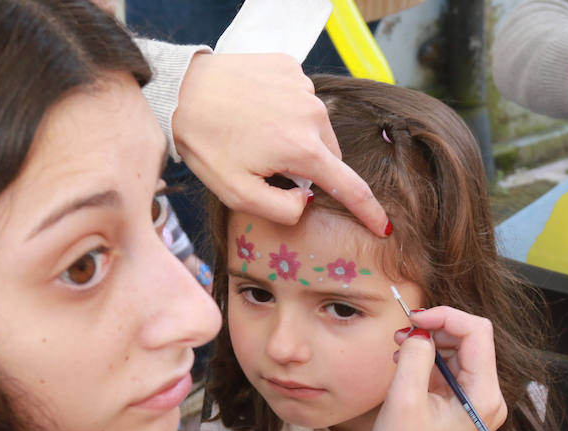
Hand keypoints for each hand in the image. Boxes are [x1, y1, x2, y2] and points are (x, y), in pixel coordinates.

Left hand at [173, 53, 390, 236]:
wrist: (184, 88)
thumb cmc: (208, 143)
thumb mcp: (237, 194)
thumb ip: (281, 209)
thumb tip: (307, 200)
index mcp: (304, 151)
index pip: (350, 187)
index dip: (369, 211)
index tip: (384, 226)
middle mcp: (313, 116)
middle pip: (328, 155)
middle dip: (308, 167)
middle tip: (268, 164)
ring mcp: (304, 87)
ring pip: (315, 127)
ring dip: (296, 136)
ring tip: (257, 132)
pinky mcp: (292, 67)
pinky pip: (301, 99)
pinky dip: (286, 109)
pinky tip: (258, 108)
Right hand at [367, 307, 505, 430]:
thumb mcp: (404, 399)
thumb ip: (416, 356)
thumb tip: (420, 331)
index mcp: (484, 396)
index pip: (477, 332)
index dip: (445, 316)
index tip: (413, 318)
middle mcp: (489, 399)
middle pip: (470, 341)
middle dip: (436, 330)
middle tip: (401, 335)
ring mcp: (478, 405)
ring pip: (459, 356)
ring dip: (431, 346)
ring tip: (400, 351)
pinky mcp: (464, 411)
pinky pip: (452, 375)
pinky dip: (430, 365)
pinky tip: (407, 367)